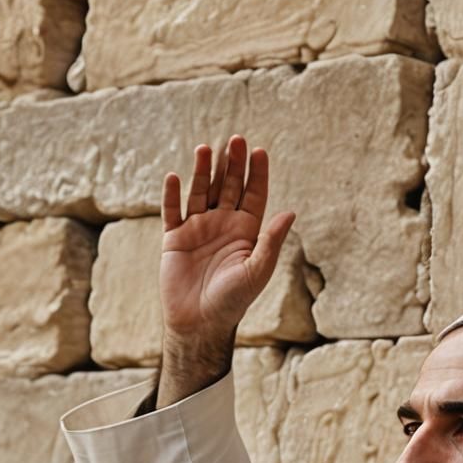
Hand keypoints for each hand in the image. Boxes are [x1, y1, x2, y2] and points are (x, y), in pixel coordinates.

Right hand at [155, 135, 294, 406]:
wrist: (200, 323)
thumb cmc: (233, 301)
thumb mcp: (257, 270)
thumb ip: (271, 241)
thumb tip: (290, 211)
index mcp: (247, 232)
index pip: (254, 195)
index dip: (257, 174)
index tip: (259, 151)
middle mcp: (223, 225)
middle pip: (228, 187)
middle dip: (232, 164)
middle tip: (236, 140)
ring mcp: (198, 229)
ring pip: (201, 192)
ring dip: (204, 171)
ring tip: (206, 149)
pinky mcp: (175, 238)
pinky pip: (173, 211)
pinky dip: (173, 195)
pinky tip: (174, 177)